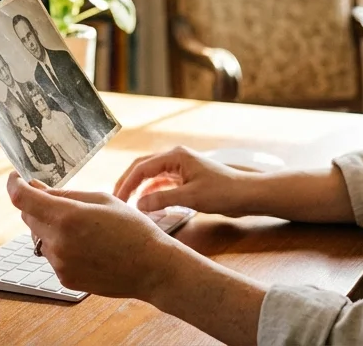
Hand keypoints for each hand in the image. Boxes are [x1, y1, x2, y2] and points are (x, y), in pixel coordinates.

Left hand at [7, 173, 184, 298]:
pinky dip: (60, 246)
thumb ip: (65, 194)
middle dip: (37, 205)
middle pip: (28, 217)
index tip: (15, 177)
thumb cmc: (132, 228)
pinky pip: (51, 255)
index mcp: (67, 217)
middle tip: (61, 201)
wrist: (151, 267)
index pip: (22, 199)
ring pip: (38, 237)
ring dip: (49, 227)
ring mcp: (60, 264)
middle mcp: (58, 242)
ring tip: (83, 228)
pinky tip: (86, 246)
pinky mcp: (64, 279)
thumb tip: (34, 187)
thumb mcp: (102, 200)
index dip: (14, 184)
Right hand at [114, 146, 260, 216]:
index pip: (142, 167)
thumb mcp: (191, 197)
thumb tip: (138, 204)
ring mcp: (181, 168)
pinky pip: (162, 184)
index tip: (117, 200)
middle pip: (143, 168)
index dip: (126, 184)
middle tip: (116, 200)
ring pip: (152, 176)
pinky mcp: (186, 178)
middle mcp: (176, 158)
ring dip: (140, 189)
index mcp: (175, 156)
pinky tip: (147, 205)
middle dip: (128, 183)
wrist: (247, 194)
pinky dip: (153, 193)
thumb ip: (163, 200)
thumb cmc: (223, 192)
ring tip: (128, 204)